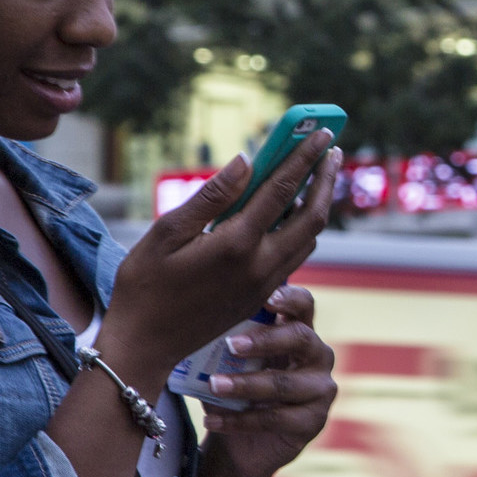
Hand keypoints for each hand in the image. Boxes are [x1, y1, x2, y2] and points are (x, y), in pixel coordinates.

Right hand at [101, 136, 340, 384]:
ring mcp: (264, 284)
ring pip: (308, 239)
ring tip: (319, 176)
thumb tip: (245, 160)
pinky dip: (302, 229)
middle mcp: (259, 265)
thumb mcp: (166, 233)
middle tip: (332, 149)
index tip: (321, 131)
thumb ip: (211, 196)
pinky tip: (293, 214)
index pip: (281, 189)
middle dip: (325, 179)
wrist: (146, 345)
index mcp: (236, 244)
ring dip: (318, 204)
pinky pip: (294, 256)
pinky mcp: (261, 296)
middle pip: (311, 216)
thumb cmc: (144, 285)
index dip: (303, 157)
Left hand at [199, 284, 335, 476]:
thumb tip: (195, 324)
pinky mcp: (313, 422)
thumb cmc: (235, 390)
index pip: (303, 304)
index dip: (289, 297)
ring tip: (213, 385)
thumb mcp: (230, 363)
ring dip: (244, 385)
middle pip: (300, 338)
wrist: (240, 445)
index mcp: (298, 331)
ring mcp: (320, 390)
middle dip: (265, 339)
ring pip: (283, 384)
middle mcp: (317, 356)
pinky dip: (239, 420)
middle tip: (231, 345)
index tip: (265, 298)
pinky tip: (212, 420)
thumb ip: (225, 342)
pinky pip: (275, 419)